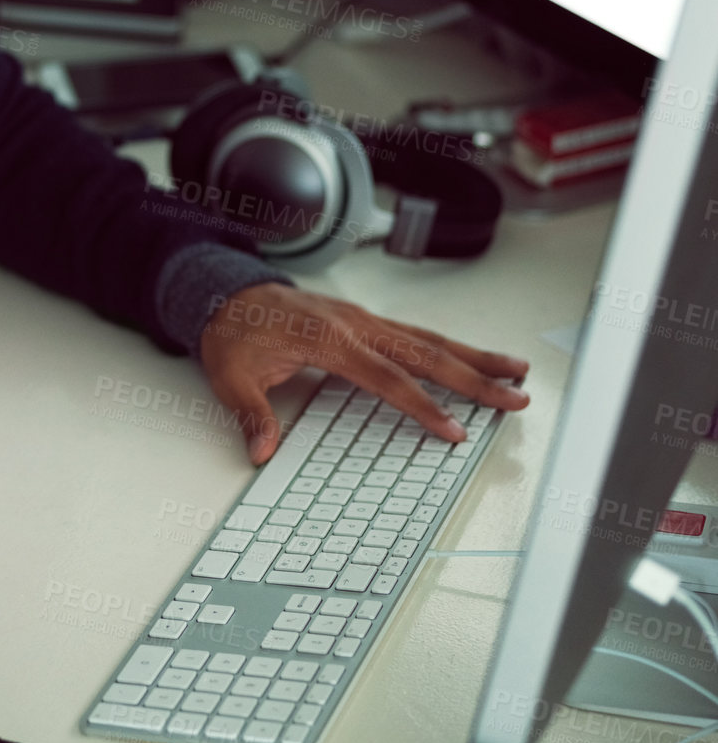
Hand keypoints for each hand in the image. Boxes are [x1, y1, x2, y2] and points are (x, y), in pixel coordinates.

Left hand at [201, 281, 529, 463]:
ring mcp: (363, 319)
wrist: (225, 293)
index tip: (455, 430)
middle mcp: (355, 324)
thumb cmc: (232, 332)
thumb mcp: (232, 375)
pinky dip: (448, 347)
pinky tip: (471, 359)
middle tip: (517, 395)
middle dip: (475, 376)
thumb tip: (261, 450)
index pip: (388, 379)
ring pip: (428, 338)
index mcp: (329, 338)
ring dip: (474, 355)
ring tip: (515, 370)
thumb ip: (252, 413)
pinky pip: (414, 334)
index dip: (424, 407)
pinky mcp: (363, 320)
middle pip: (426, 353)